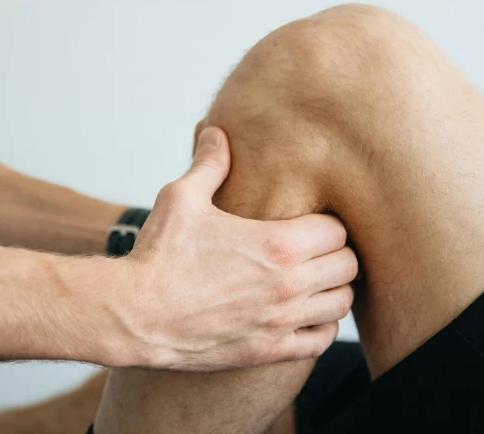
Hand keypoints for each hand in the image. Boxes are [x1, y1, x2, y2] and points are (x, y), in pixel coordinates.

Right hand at [121, 126, 356, 370]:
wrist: (134, 315)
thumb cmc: (158, 255)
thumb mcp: (181, 198)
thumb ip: (209, 163)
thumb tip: (216, 131)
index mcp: (278, 244)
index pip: (339, 231)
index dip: (327, 224)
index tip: (310, 223)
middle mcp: (288, 284)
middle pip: (349, 266)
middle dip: (336, 253)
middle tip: (315, 250)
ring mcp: (280, 321)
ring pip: (341, 304)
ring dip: (334, 288)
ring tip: (313, 280)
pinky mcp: (268, 351)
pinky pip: (322, 340)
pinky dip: (322, 325)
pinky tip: (305, 313)